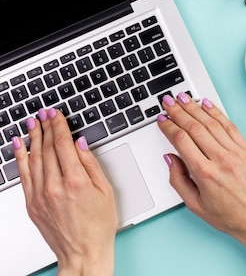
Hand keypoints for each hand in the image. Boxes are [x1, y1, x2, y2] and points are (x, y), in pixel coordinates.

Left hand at [14, 108, 116, 275]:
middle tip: (44, 113)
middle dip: (46, 127)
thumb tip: (81, 144)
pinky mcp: (32, 204)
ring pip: (33, 159)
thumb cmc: (98, 226)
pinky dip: (20, 157)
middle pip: (48, 149)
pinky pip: (23, 175)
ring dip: (32, 138)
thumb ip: (91, 165)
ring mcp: (40, 196)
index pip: (64, 145)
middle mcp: (55, 187)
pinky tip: (19, 145)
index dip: (59, 126)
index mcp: (76, 182)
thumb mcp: (106, 192)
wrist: (83, 253)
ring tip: (32, 123)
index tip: (56, 114)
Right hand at [158, 93, 245, 275]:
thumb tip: (170, 158)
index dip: (168, 127)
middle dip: (178, 112)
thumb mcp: (195, 205)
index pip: (181, 141)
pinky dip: (217, 113)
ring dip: (195, 108)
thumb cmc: (229, 215)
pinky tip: (207, 105)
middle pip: (195, 127)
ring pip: (212, 123)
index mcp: (205, 174)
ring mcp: (236, 153)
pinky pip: (230, 126)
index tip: (161, 120)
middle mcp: (221, 159)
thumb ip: (178, 180)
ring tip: (184, 98)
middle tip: (168, 101)